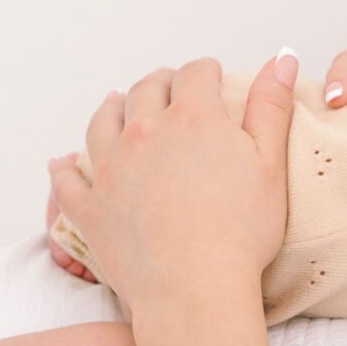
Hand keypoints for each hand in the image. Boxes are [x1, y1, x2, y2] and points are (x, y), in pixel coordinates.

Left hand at [47, 51, 298, 310]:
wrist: (195, 288)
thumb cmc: (242, 231)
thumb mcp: (271, 164)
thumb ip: (272, 107)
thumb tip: (283, 58)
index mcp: (193, 119)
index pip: (195, 75)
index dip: (205, 70)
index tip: (210, 74)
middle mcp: (144, 133)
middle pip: (146, 90)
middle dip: (160, 83)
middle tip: (169, 86)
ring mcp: (111, 169)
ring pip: (102, 122)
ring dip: (113, 109)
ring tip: (119, 105)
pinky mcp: (90, 207)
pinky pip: (68, 179)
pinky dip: (65, 167)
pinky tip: (63, 162)